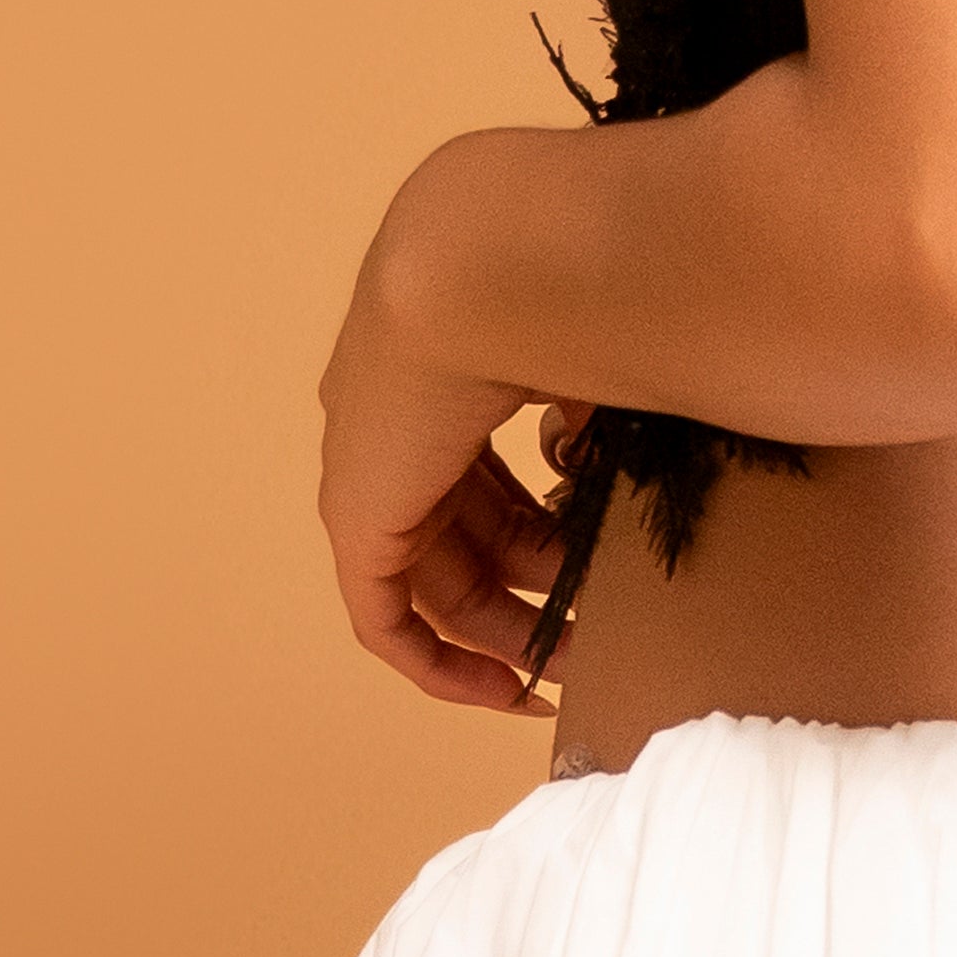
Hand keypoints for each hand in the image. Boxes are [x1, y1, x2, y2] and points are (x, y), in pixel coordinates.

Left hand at [317, 218, 570, 711]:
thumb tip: (595, 464)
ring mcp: (367, 467)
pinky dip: (437, 663)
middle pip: (461, 530)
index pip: (482, 473)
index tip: (600, 566)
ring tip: (569, 662)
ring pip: (431, 576)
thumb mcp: (597, 356)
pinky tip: (503, 691)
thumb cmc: (562, 284)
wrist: (487, 265)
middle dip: (531, 588)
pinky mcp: (355, 517)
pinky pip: (384, 616)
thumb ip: (596, 414)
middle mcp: (392, 417)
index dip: (542, 526)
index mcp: (442, 365)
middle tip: (593, 631)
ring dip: (500, 629)